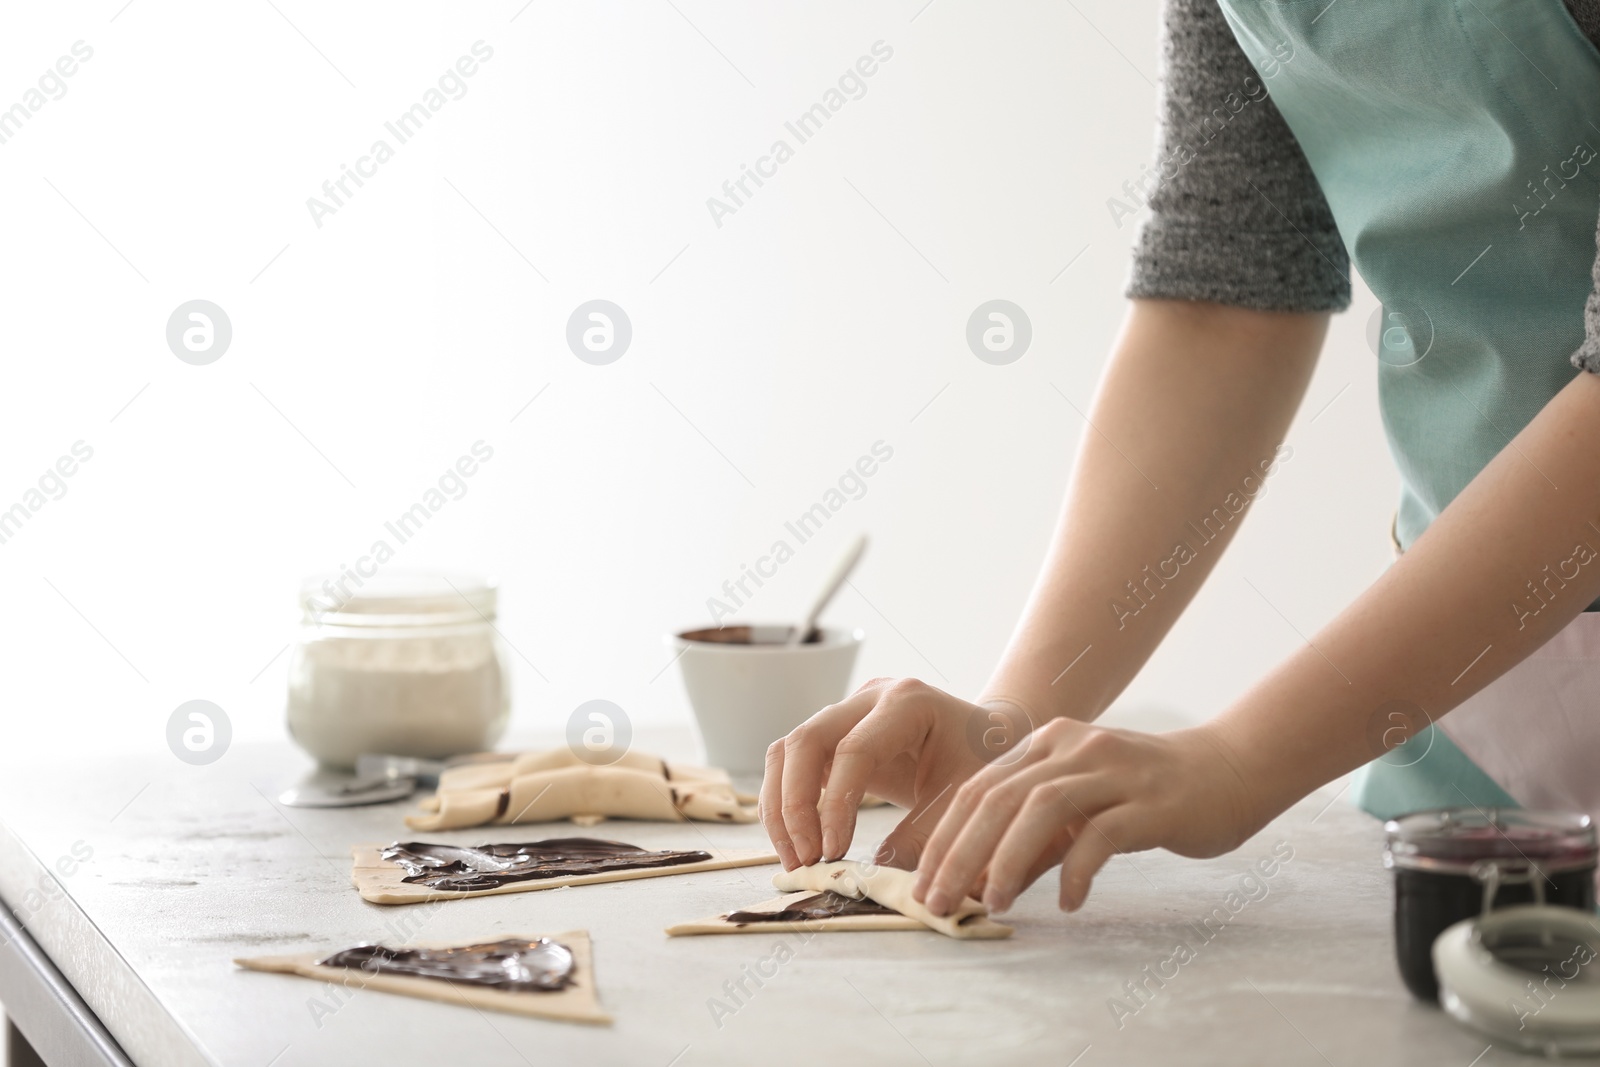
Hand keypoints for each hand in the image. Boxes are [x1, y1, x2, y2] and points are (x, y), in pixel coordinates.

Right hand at [759, 678, 1022, 870]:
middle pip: (806, 740)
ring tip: (797, 860)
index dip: (835, 804)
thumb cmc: (986, 765)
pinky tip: (799, 844)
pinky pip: (793, 764)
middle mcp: (870, 697)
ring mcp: (847, 712)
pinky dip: (786, 804)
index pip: (854, 750)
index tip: (834, 853)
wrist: (991, 740)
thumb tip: (874, 874)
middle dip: (795, 805)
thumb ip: (925, 834)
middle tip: (806, 859)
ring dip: (781, 808)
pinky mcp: (834, 736)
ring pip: (788, 750)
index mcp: (908, 702)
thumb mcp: (965, 800)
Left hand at [912, 717, 1261, 915]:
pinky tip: (1065, 903)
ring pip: (1041, 809)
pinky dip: (1076, 870)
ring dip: (1007, 860)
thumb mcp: (1079, 811)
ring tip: (992, 903)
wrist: (1229, 771)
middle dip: (959, 853)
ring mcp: (1113, 771)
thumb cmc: (1146, 798)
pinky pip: (1102, 835)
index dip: (942, 838)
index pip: (976, 789)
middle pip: (998, 797)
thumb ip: (1034, 841)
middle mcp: (1073, 748)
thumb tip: (980, 885)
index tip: (921, 885)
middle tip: (936, 902)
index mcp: (1047, 744)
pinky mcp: (1152, 801)